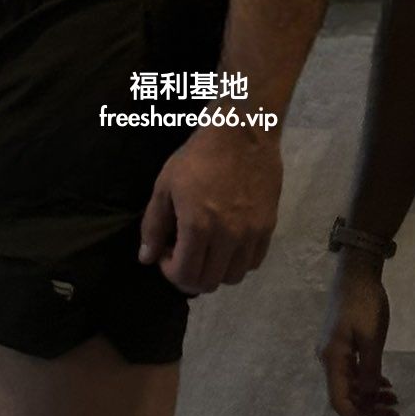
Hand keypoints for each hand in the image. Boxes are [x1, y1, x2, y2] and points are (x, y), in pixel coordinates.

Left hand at [138, 123, 281, 293]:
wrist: (243, 133)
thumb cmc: (198, 156)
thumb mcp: (165, 185)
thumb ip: (153, 225)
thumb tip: (146, 258)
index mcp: (198, 225)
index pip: (184, 274)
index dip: (169, 272)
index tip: (166, 253)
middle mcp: (228, 236)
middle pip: (208, 282)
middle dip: (190, 275)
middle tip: (184, 253)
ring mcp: (251, 233)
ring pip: (233, 277)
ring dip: (215, 271)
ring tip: (206, 250)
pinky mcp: (268, 227)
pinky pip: (253, 262)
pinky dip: (237, 262)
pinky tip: (227, 244)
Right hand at [316, 254, 399, 415]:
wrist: (355, 273)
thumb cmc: (365, 303)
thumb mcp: (372, 338)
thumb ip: (371, 370)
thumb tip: (370, 397)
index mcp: (333, 360)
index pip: (340, 402)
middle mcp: (328, 360)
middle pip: (347, 396)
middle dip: (371, 410)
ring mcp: (334, 353)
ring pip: (351, 385)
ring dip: (372, 397)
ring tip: (396, 401)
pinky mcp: (341, 345)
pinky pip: (353, 372)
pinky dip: (369, 382)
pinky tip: (386, 385)